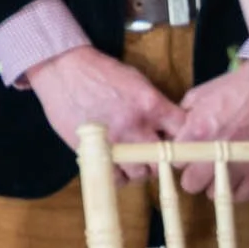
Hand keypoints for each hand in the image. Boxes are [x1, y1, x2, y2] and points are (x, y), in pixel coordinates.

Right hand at [24, 45, 186, 169]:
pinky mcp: (94, 151)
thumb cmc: (100, 72)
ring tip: (135, 160)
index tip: (181, 143)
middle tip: (157, 156)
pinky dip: (120, 176)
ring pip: (142, 173)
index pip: (185, 133)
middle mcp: (137, 126)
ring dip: (142, 169)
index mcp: (152, 105)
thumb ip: (156, 105)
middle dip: (164, 160)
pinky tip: (117, 166)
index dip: (186, 141)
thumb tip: (171, 126)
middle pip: (166, 160)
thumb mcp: (136, 81)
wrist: (62, 69)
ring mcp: (114, 142)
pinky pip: (116, 178)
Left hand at [171, 65, 248, 196]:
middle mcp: (216, 151)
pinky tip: (233, 182)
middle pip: (191, 183)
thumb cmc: (235, 88)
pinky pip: (243, 194)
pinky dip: (236, 191)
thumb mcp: (199, 95)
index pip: (175, 161)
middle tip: (198, 166)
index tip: (184, 154)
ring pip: (214, 192)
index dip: (179, 158)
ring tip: (217, 172)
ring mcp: (239, 163)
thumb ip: (183, 116)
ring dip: (213, 184)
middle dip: (192, 175)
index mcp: (197, 131)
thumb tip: (174, 131)